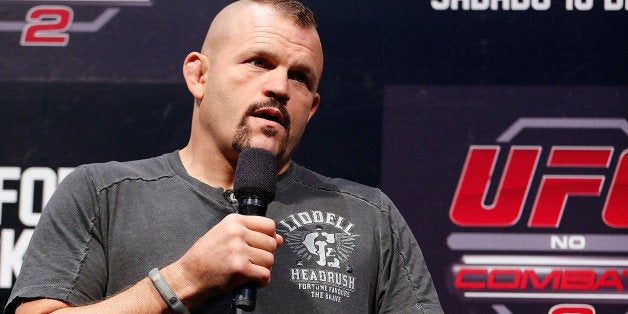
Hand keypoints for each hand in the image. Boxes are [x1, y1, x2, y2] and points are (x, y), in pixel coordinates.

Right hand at [166, 213, 282, 303]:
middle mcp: (237, 232)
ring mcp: (238, 249)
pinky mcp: (239, 267)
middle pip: (271, 243)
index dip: (270, 237)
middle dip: (267, 255)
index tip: (262, 245)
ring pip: (270, 259)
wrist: (189, 274)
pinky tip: (253, 280)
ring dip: (264, 268)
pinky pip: (264, 274)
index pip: (269, 225)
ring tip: (252, 270)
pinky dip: (262, 280)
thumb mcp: (226, 235)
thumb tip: (279, 239)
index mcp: (235, 221)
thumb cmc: (207, 255)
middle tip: (254, 261)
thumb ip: (251, 233)